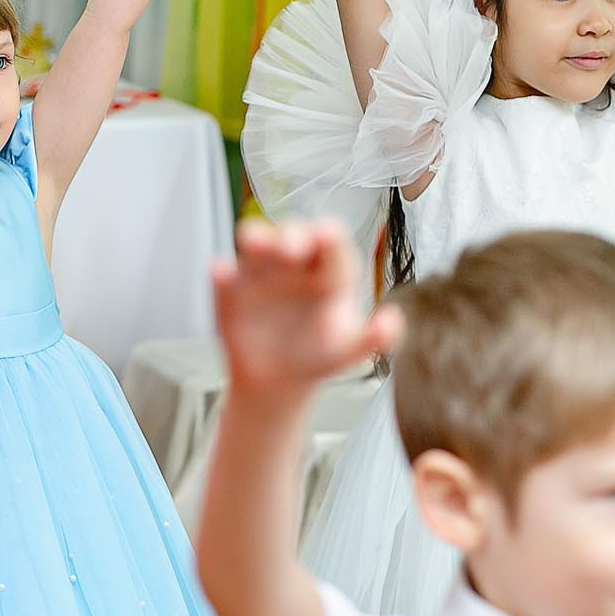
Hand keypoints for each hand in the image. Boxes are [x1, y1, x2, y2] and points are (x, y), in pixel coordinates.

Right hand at [213, 219, 397, 400]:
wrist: (278, 381)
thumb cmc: (318, 357)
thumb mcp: (351, 352)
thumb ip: (375, 338)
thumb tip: (393, 320)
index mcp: (327, 272)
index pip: (331, 244)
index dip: (328, 237)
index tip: (326, 235)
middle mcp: (293, 263)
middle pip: (293, 234)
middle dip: (292, 235)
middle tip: (291, 248)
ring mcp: (260, 273)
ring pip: (255, 243)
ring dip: (255, 239)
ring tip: (254, 243)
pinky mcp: (231, 291)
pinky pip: (224, 276)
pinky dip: (221, 273)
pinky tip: (221, 273)